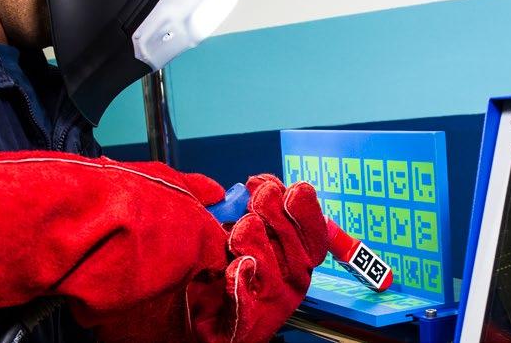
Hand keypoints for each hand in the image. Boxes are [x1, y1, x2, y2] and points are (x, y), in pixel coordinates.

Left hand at [189, 174, 328, 342]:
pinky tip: (236, 267)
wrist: (197, 320)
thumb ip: (248, 207)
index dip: (302, 206)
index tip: (280, 185)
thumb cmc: (220, 275)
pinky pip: (246, 305)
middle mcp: (291, 280)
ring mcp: (272, 304)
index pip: (313, 231)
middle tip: (260, 197)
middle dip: (278, 216)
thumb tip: (254, 183)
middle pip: (297, 247)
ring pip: (272, 271)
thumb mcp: (238, 233)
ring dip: (256, 244)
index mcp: (295, 257)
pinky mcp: (248, 326)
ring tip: (240, 229)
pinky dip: (241, 284)